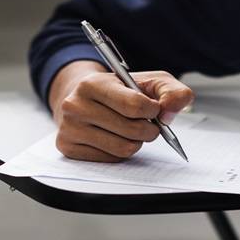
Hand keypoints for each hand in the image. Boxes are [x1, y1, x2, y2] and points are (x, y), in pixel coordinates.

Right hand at [48, 60, 194, 161]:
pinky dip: (120, 151)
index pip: (134, 105)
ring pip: (123, 148)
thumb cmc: (119, 91)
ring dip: (137, 142)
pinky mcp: (69, 148)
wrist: (83, 98)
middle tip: (148, 124)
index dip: (153, 110)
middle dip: (149, 129)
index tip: (154, 109)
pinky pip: (111, 159)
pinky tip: (114, 137)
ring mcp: (70, 128)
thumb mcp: (148, 81)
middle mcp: (75, 105)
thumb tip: (171, 112)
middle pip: (132, 130)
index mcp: (93, 84)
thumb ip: (171, 91)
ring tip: (131, 130)